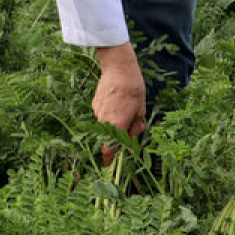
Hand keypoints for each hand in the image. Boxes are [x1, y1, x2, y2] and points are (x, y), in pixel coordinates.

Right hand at [93, 43, 147, 165]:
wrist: (119, 68)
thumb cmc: (133, 89)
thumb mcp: (140, 110)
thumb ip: (135, 128)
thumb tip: (132, 139)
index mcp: (116, 125)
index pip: (108, 150)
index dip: (108, 159)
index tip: (108, 166)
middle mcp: (104, 121)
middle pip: (110, 136)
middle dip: (120, 134)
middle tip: (134, 123)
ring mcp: (97, 112)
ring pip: (106, 124)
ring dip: (115, 122)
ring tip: (127, 106)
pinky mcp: (94, 104)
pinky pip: (102, 114)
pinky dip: (110, 112)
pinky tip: (118, 100)